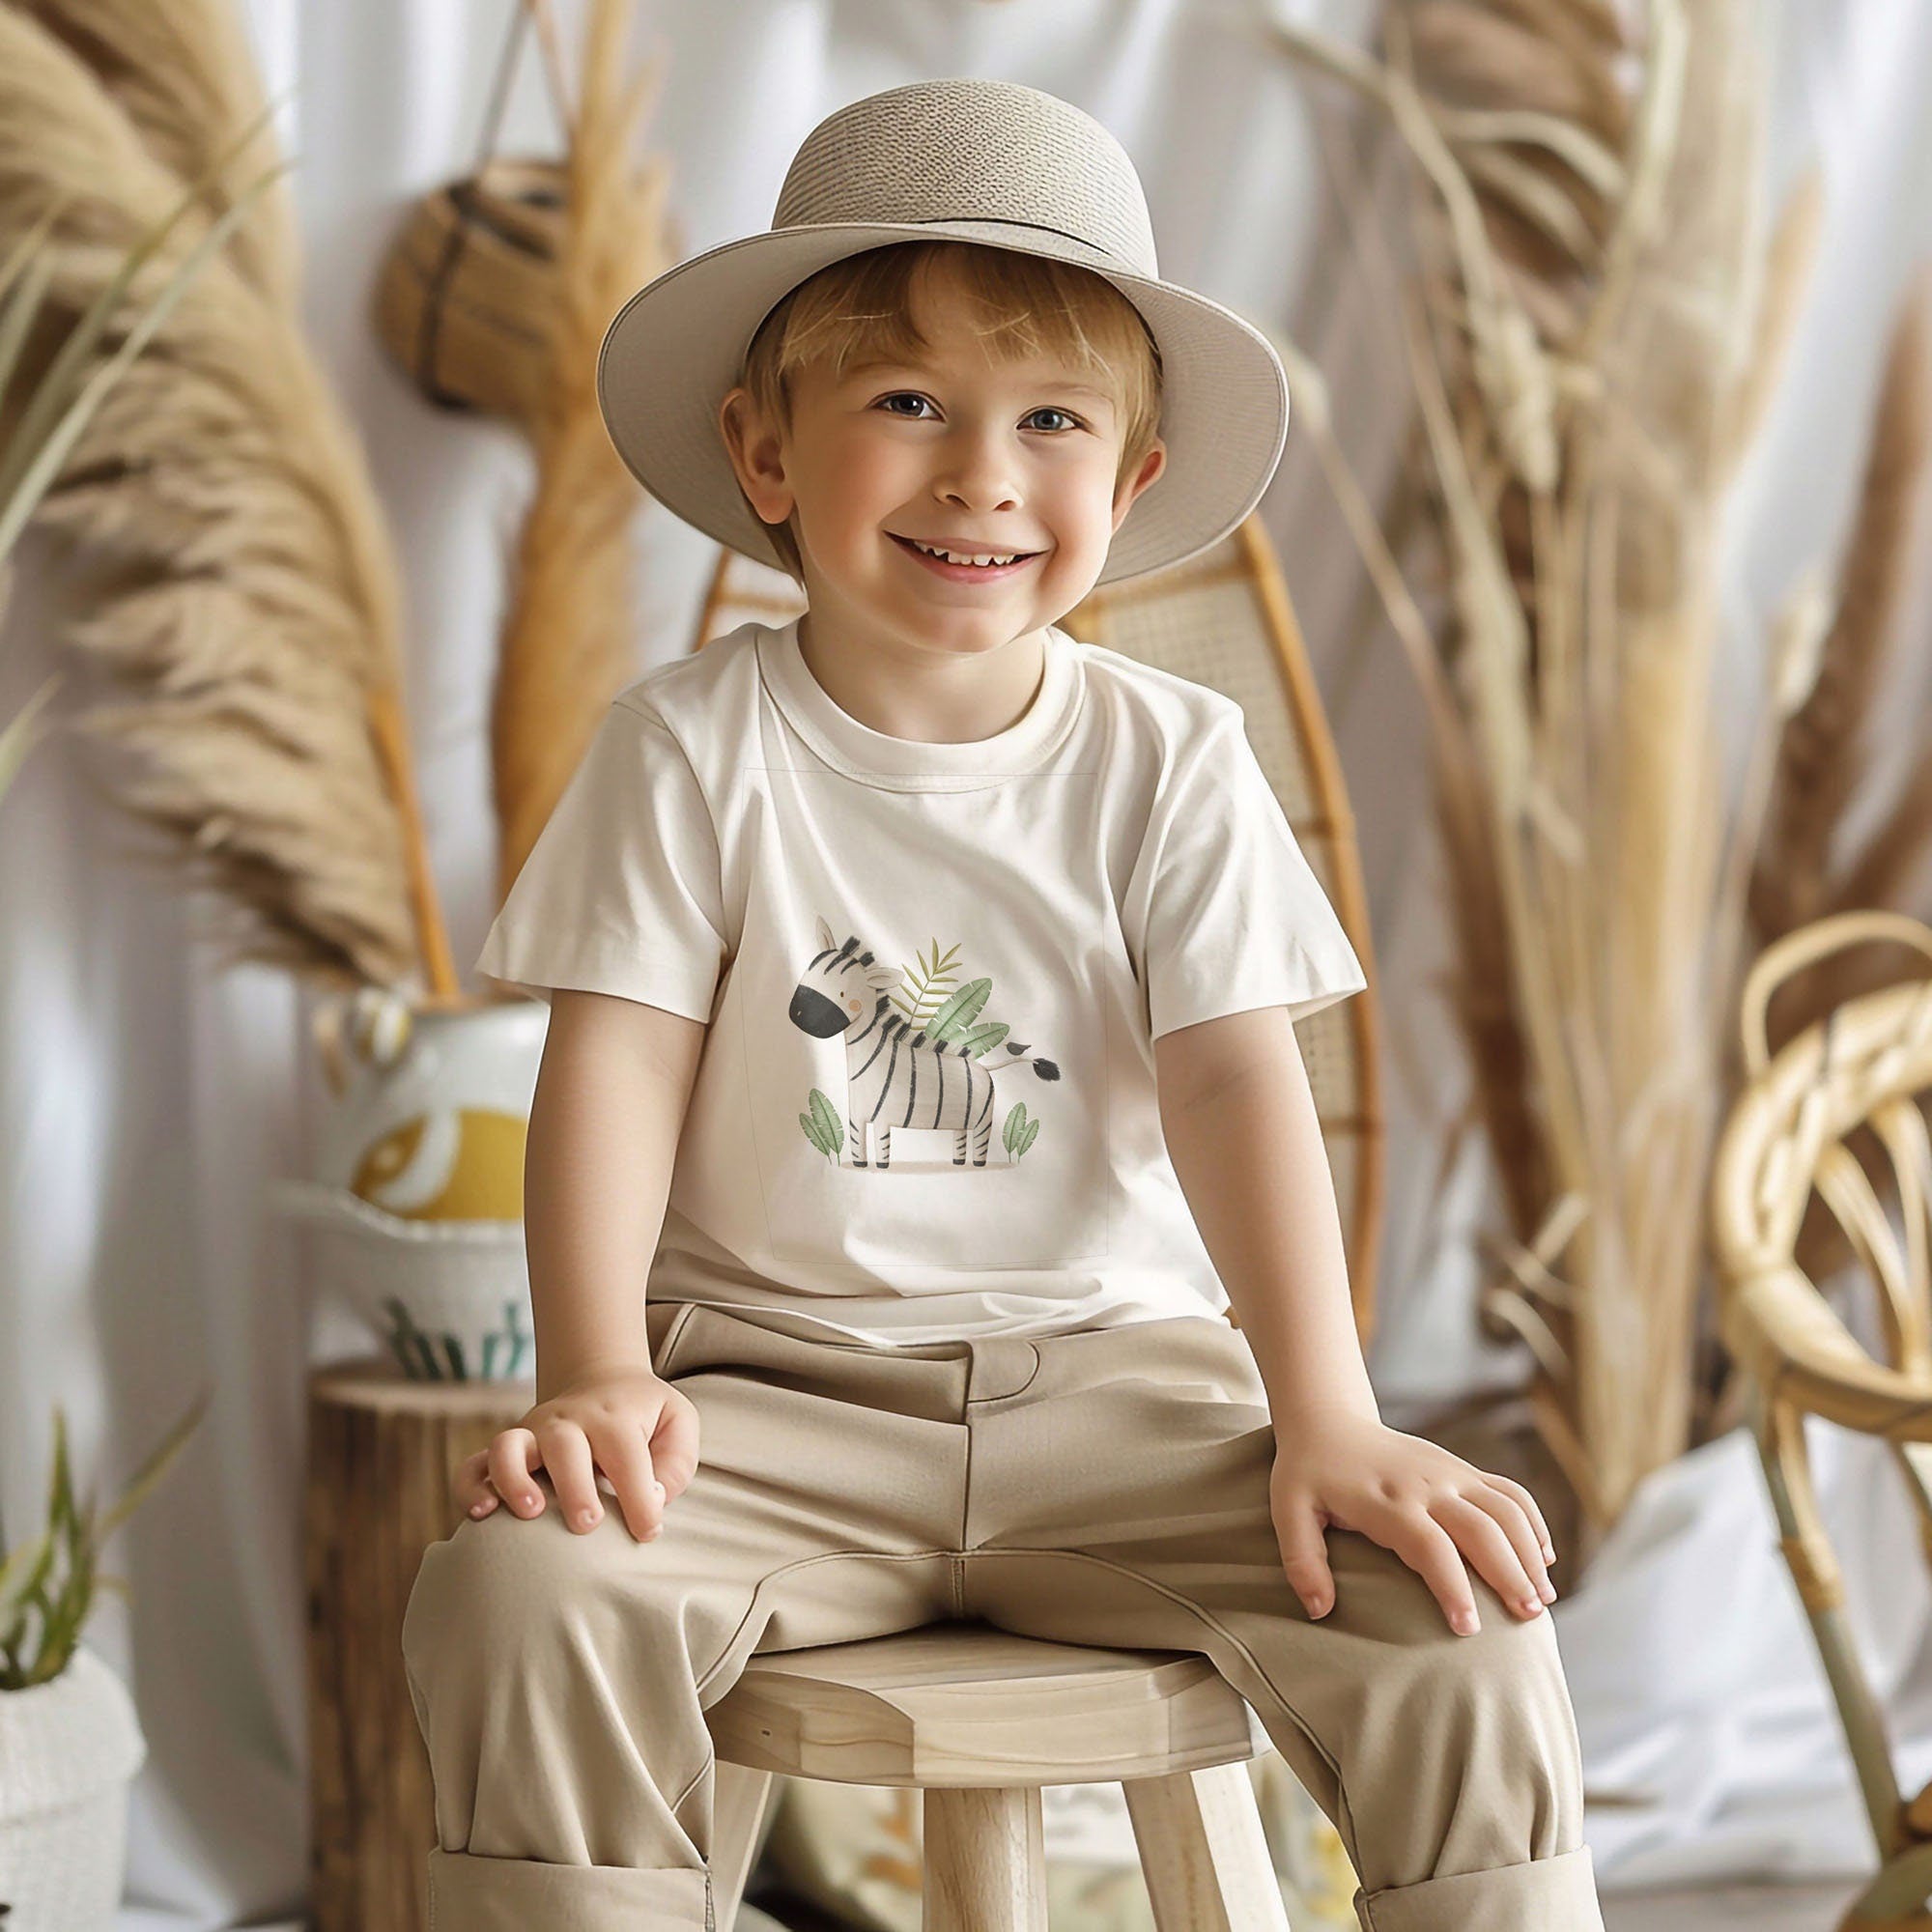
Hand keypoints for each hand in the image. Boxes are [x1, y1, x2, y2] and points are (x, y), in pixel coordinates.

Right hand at [452, 1364, 699, 1541]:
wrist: (601, 1382)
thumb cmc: (644, 1416)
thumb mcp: (677, 1423)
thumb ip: (675, 1461)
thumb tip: (653, 1498)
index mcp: (612, 1417)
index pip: (625, 1457)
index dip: (637, 1498)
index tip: (648, 1531)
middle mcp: (567, 1422)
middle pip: (563, 1446)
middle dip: (573, 1487)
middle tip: (587, 1524)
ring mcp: (531, 1434)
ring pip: (508, 1448)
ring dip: (514, 1480)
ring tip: (529, 1513)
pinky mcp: (504, 1452)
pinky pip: (473, 1466)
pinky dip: (471, 1488)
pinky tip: (481, 1515)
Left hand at [1269, 1408, 1557, 1634]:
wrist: (1329, 1421)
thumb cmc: (1308, 1473)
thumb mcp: (1288, 1511)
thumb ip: (1302, 1561)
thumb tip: (1321, 1610)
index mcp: (1387, 1500)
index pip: (1430, 1546)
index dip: (1452, 1587)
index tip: (1468, 1628)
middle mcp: (1427, 1484)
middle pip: (1481, 1529)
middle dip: (1508, 1575)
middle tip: (1527, 1620)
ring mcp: (1450, 1473)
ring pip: (1505, 1509)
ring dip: (1530, 1552)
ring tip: (1542, 1600)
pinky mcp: (1462, 1469)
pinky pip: (1509, 1491)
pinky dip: (1533, 1522)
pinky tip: (1543, 1560)